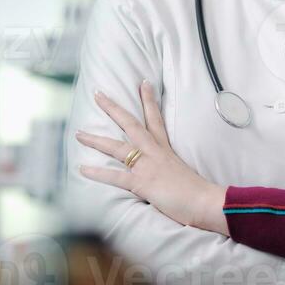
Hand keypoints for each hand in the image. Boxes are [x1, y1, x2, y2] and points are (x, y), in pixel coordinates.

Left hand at [75, 81, 227, 234]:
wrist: (205, 202)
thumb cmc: (197, 192)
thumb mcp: (181, 173)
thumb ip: (168, 169)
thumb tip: (162, 173)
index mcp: (165, 149)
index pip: (156, 118)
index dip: (148, 99)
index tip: (143, 82)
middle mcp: (155, 152)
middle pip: (131, 124)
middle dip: (113, 108)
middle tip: (98, 94)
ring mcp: (147, 166)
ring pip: (117, 147)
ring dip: (96, 140)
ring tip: (78, 133)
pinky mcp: (142, 182)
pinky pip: (116, 177)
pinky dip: (98, 173)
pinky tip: (83, 169)